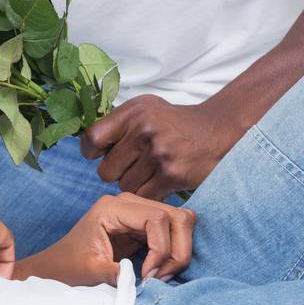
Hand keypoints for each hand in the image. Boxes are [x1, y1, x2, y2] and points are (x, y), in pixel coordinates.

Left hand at [39, 193, 195, 285]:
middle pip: (176, 215)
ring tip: (159, 275)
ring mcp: (138, 212)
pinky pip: (172, 233)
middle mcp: (128, 203)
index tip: (149, 275)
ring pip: (179, 222)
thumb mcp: (89, 271)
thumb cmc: (69, 267)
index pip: (156, 218)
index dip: (161, 248)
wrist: (58, 266)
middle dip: (176, 250)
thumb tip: (142, 279)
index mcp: (111, 208)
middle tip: (161, 276)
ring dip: (177, 252)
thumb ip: (114, 273)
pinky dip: (172, 253)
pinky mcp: (144, 225)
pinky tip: (157, 271)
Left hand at [79, 95, 241, 198]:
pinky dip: (148, 194)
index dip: (90, 152)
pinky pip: (144, 195)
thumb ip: (117, 123)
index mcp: (132, 113)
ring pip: (124, 185)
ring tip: (148, 172)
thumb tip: (87, 145)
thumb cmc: (173, 122)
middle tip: (131, 166)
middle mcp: (143, 131)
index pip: (91, 139)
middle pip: (106, 170)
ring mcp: (158, 154)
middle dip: (115, 172)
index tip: (98, 155)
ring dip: (134, 184)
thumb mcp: (144, 109)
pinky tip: (157, 182)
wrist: (216, 130)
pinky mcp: (172, 175)